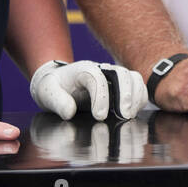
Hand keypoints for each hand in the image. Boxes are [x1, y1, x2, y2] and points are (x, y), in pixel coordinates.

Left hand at [29, 60, 146, 120]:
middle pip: (121, 73)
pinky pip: (138, 87)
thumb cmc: (53, 88)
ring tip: (130, 116)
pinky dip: (139, 99)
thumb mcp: (47, 93)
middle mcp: (102, 69)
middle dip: (125, 95)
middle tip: (124, 116)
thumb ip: (57, 102)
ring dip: (135, 97)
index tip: (99, 117)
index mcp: (83, 70)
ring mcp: (113, 76)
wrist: (59, 83)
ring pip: (133, 78)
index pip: (96, 78)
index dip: (101, 97)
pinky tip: (133, 113)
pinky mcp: (121, 86)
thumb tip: (70, 112)